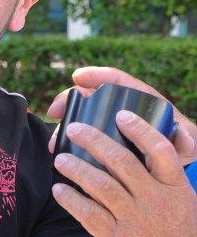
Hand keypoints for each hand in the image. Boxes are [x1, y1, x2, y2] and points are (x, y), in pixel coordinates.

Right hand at [48, 66, 196, 163]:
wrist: (173, 161)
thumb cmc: (179, 144)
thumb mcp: (185, 142)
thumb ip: (187, 140)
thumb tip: (183, 137)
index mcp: (141, 100)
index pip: (116, 80)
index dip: (96, 75)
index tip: (77, 77)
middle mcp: (121, 109)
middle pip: (90, 98)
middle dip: (68, 101)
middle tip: (54, 111)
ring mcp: (109, 125)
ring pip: (81, 119)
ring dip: (64, 125)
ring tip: (54, 140)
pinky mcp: (102, 142)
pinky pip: (81, 137)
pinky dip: (67, 141)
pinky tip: (58, 149)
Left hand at [52, 111, 196, 236]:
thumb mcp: (187, 207)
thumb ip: (164, 184)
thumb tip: (138, 157)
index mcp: (177, 189)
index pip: (160, 150)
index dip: (140, 129)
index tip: (120, 115)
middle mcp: (156, 201)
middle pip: (122, 161)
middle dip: (94, 140)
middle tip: (74, 128)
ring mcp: (136, 221)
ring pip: (100, 185)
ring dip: (76, 168)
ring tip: (60, 158)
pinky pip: (88, 214)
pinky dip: (71, 200)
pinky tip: (59, 190)